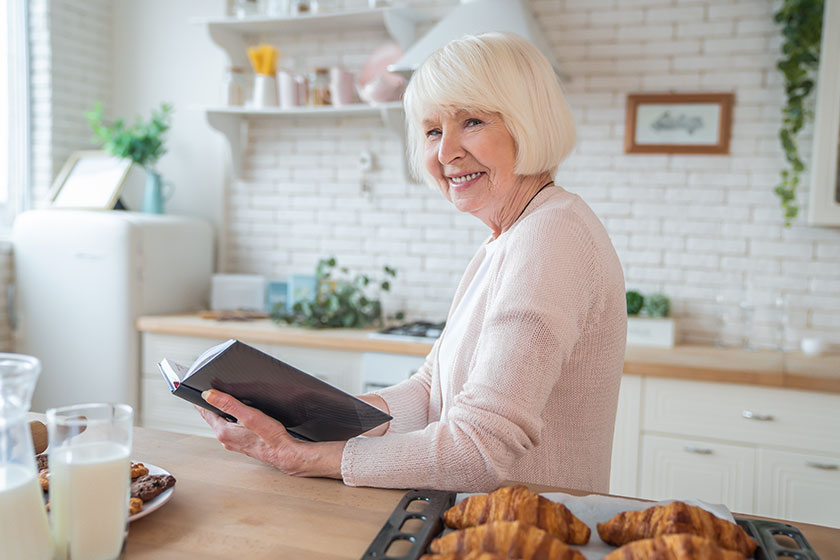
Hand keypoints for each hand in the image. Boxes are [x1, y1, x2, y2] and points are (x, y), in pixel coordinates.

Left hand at [196, 389, 344, 478]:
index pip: (205, 411)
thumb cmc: (271, 438)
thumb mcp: (250, 416)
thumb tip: (208, 394)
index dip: (201, 399)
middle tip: (214, 388)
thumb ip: (228, 404)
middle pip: (214, 416)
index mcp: (223, 432)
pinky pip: (233, 427)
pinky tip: (244, 413)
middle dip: (213, 403)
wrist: (287, 454)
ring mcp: (234, 442)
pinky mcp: (244, 443)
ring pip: (224, 421)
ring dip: (225, 410)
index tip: (195, 388)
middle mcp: (226, 439)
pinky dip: (234, 418)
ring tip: (229, 398)